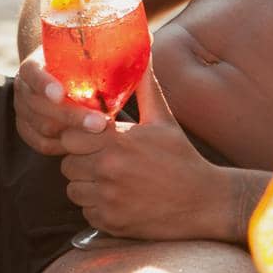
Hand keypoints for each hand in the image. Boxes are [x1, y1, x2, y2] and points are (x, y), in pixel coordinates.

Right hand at [13, 46, 106, 155]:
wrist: (62, 78)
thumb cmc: (81, 63)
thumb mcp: (87, 53)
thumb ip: (111, 49)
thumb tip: (148, 40)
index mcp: (34, 66)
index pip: (32, 73)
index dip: (44, 84)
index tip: (61, 94)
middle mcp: (23, 88)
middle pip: (40, 106)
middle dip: (71, 116)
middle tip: (100, 123)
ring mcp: (23, 111)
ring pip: (43, 127)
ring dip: (72, 133)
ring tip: (101, 134)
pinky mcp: (28, 131)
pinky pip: (42, 144)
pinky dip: (64, 146)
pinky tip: (87, 146)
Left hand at [57, 68, 225, 240]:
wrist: (204, 201)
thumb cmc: (182, 157)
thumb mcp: (163, 120)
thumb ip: (146, 87)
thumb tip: (145, 50)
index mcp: (117, 142)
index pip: (69, 136)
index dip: (79, 138)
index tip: (95, 140)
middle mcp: (108, 170)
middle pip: (67, 164)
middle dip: (82, 162)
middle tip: (105, 161)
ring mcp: (108, 198)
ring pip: (73, 189)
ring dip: (87, 186)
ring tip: (113, 181)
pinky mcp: (109, 221)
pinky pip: (86, 212)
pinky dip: (98, 208)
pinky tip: (121, 199)